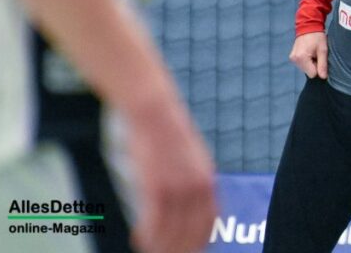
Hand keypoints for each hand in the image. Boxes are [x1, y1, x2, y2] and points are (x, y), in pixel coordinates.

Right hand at [126, 96, 215, 252]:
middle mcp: (197, 186)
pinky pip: (153, 221)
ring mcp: (177, 187)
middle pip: (192, 231)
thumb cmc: (168, 132)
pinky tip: (139, 240)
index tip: (194, 249)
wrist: (154, 111)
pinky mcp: (155, 186)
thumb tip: (192, 199)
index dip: (202, 239)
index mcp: (208, 179)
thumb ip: (195, 178)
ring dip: (161, 245)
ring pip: (171, 230)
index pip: (211, 220)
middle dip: (180, 248)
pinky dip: (147, 235)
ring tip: (151, 251)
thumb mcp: (193, 156)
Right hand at [289, 32, 327, 78]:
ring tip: (313, 52)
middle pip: (308, 72)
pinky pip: (302, 64)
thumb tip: (323, 77)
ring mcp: (292, 58)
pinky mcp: (292, 56)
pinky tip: (309, 52)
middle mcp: (294, 59)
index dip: (318, 68)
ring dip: (310, 63)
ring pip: (305, 69)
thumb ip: (323, 64)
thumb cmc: (317, 37)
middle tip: (316, 54)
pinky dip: (306, 61)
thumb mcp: (323, 50)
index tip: (320, 58)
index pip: (312, 74)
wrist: (308, 25)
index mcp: (301, 58)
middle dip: (314, 65)